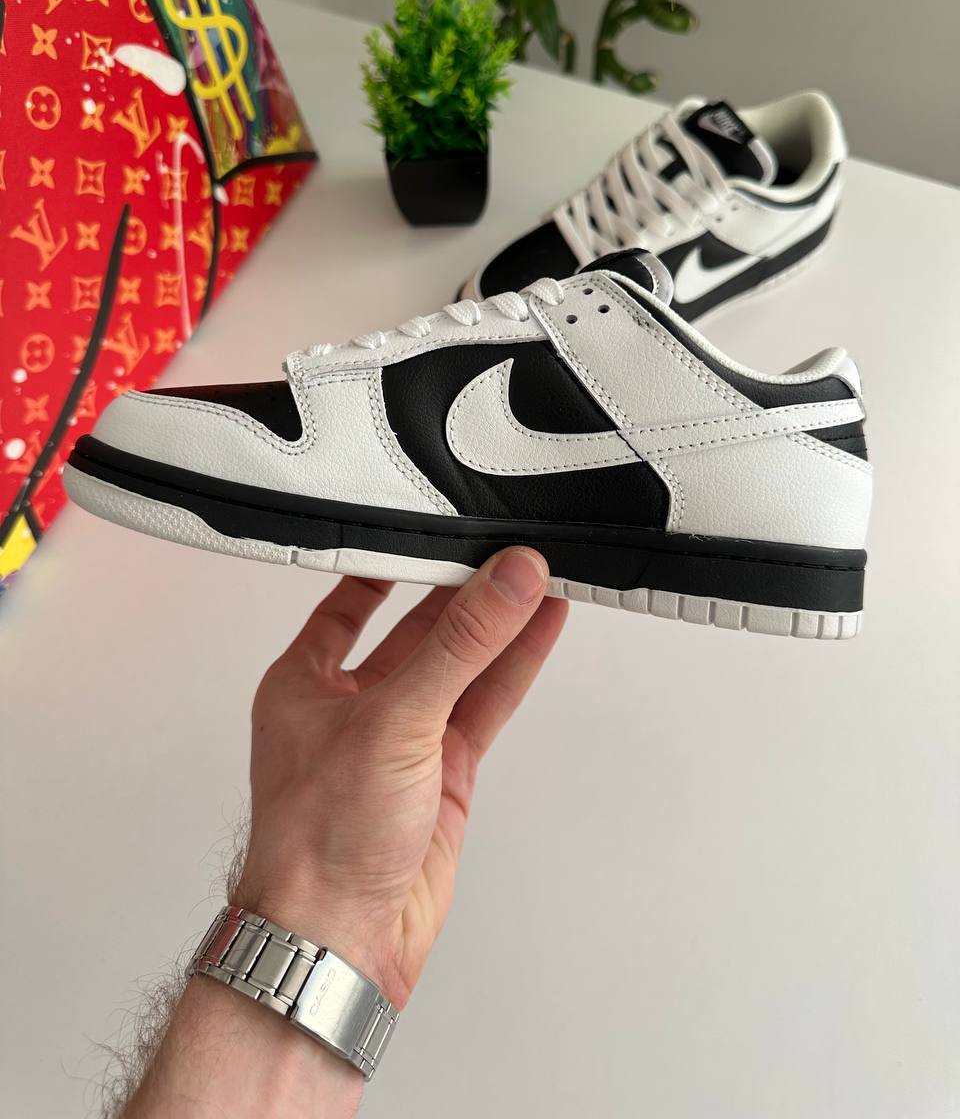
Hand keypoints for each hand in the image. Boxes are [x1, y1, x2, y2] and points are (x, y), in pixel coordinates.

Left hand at [234, 548, 567, 1008]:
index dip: (395, 562)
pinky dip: (514, 667)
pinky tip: (541, 629)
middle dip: (464, 591)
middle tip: (511, 549)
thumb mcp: (392, 719)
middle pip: (418, 629)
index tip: (438, 525)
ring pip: (461, 666)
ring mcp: (403, 740)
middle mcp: (352, 705)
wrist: (341, 940)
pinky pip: (484, 705)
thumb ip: (460, 645)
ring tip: (542, 576)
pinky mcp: (443, 772)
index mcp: (305, 681)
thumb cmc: (319, 842)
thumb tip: (506, 580)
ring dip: (501, 625)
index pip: (353, 600)